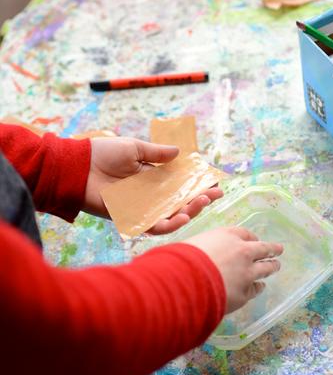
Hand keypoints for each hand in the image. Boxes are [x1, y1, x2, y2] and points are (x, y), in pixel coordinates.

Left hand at [83, 137, 222, 232]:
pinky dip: (167, 224)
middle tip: (213, 195)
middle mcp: (149, 194)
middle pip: (180, 202)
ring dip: (188, 213)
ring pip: (170, 216)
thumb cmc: (102, 154)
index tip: (215, 182)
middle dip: (199, 200)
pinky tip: (181, 218)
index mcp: (151, 177)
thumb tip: (179, 153)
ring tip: (200, 205)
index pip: (180, 183)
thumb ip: (156, 153)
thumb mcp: (134, 148)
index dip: (197, 184)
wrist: (76, 167)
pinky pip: (152, 226)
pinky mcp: (130, 218)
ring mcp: (141, 207)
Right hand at [183, 227, 282, 313]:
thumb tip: (198, 254)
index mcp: (227, 236)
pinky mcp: (245, 293)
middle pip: (262, 248)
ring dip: (272, 266)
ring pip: (266, 268)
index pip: (244, 234)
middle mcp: (241, 251)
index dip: (251, 237)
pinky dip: (258, 286)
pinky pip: (256, 288)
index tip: (254, 239)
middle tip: (278, 249)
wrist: (186, 282)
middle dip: (271, 249)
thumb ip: (202, 248)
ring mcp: (246, 273)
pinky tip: (260, 287)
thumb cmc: (182, 259)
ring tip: (276, 266)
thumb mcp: (191, 245)